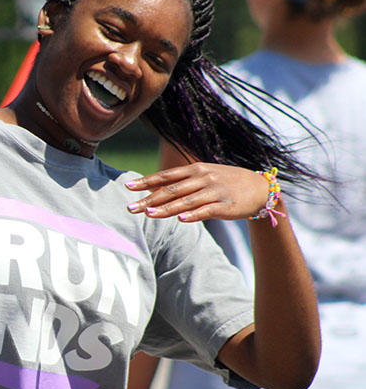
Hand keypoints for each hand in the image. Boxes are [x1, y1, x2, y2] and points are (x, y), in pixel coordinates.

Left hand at [124, 162, 270, 222]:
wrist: (260, 188)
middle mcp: (202, 178)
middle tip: (130, 207)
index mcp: (195, 170)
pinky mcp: (225, 206)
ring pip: (185, 201)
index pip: (165, 176)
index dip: (146, 181)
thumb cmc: (225, 182)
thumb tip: (154, 189)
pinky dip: (193, 215)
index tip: (128, 186)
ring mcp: (214, 192)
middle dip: (148, 199)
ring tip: (148, 214)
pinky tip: (180, 219)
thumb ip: (181, 182)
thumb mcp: (204, 176)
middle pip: (171, 190)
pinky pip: (206, 211)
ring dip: (165, 208)